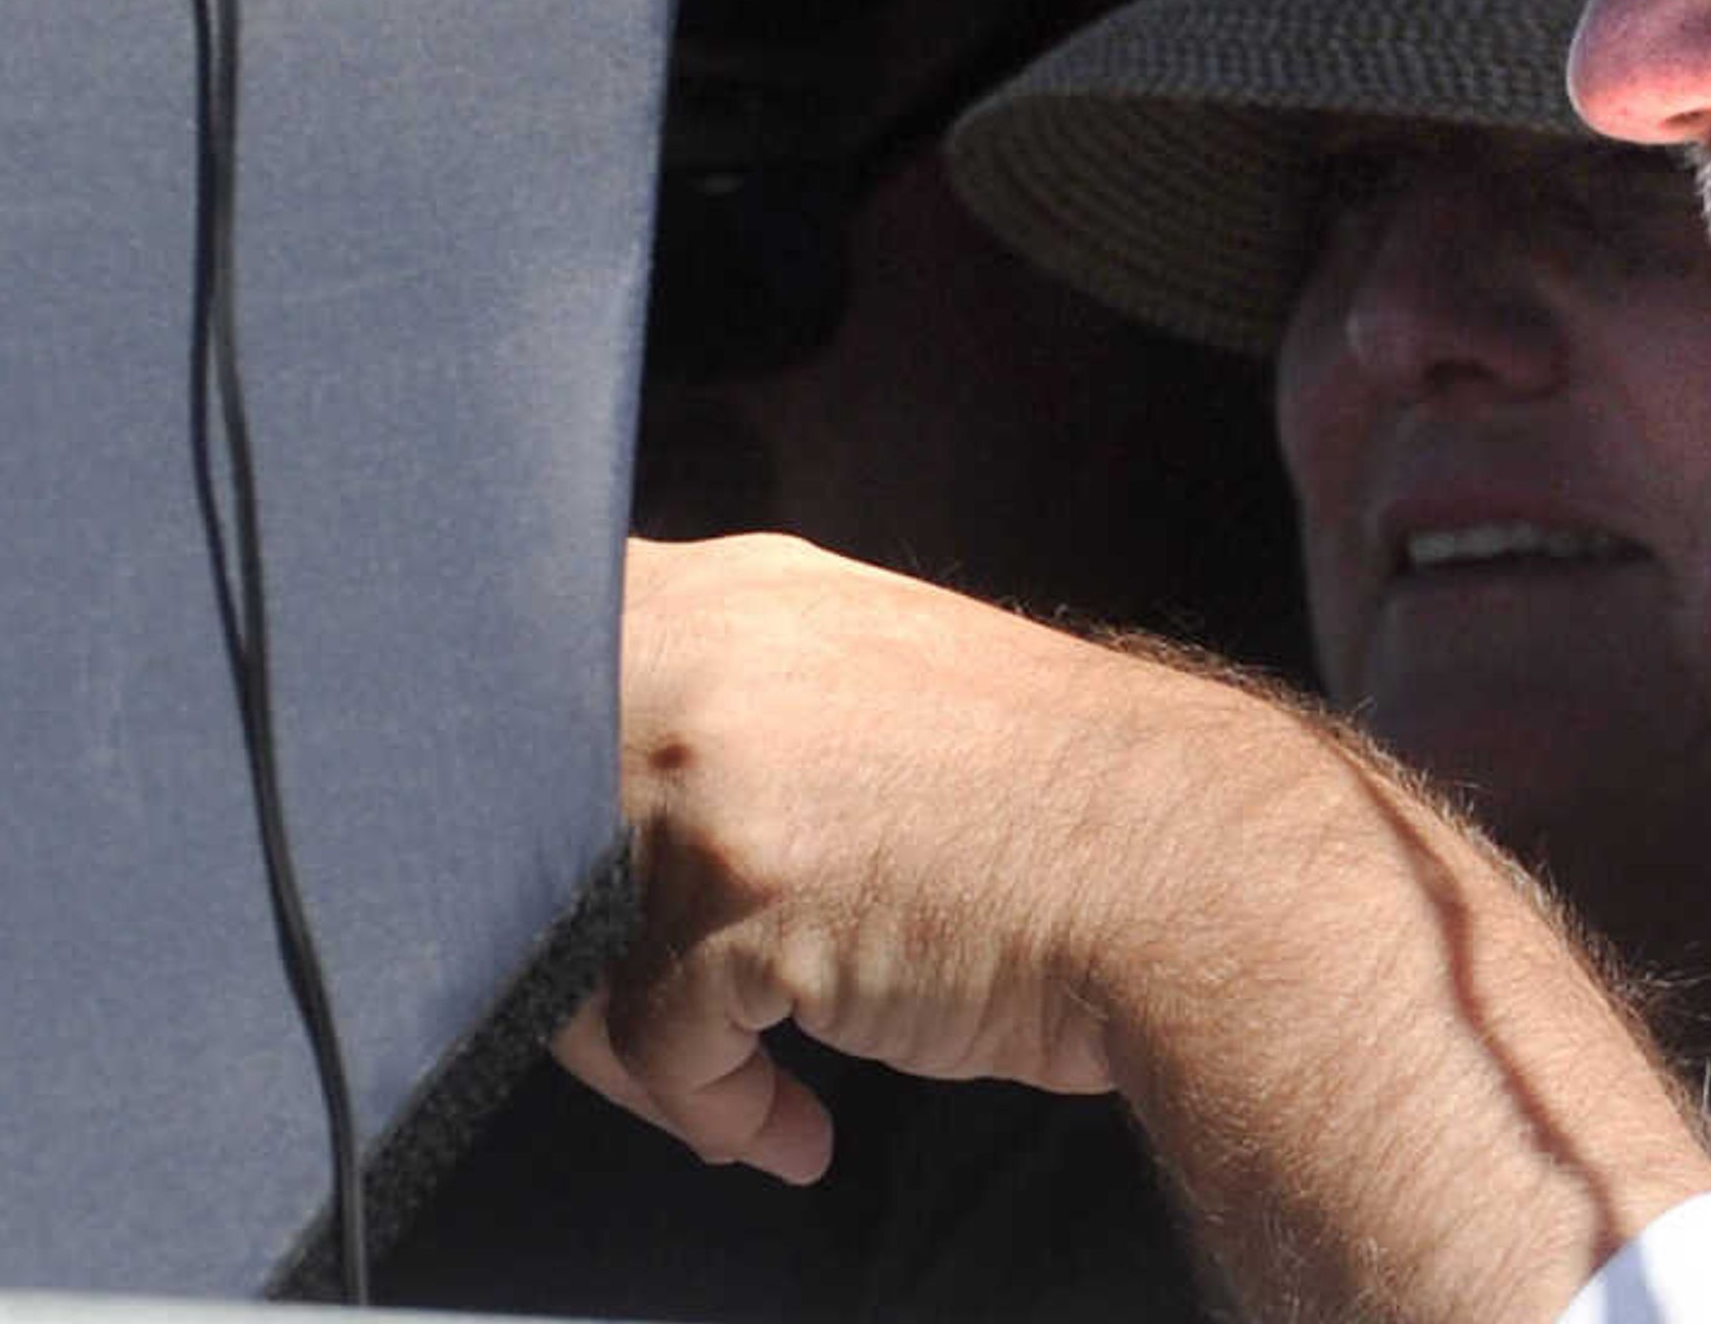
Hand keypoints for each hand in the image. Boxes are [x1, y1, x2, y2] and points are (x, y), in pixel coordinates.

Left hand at [562, 532, 1710, 1321]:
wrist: (1203, 876)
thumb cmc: (1066, 819)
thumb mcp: (884, 697)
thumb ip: (748, 706)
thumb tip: (590, 816)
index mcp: (750, 586)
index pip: (524, 677)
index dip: (522, 804)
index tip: (569, 891)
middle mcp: (712, 647)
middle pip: (508, 818)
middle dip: (562, 948)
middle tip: (658, 1020)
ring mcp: (717, 763)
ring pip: (555, 942)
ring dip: (638, 1045)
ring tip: (740, 1080)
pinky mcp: (739, 894)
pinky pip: (649, 1048)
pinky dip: (714, 1112)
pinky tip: (795, 1125)